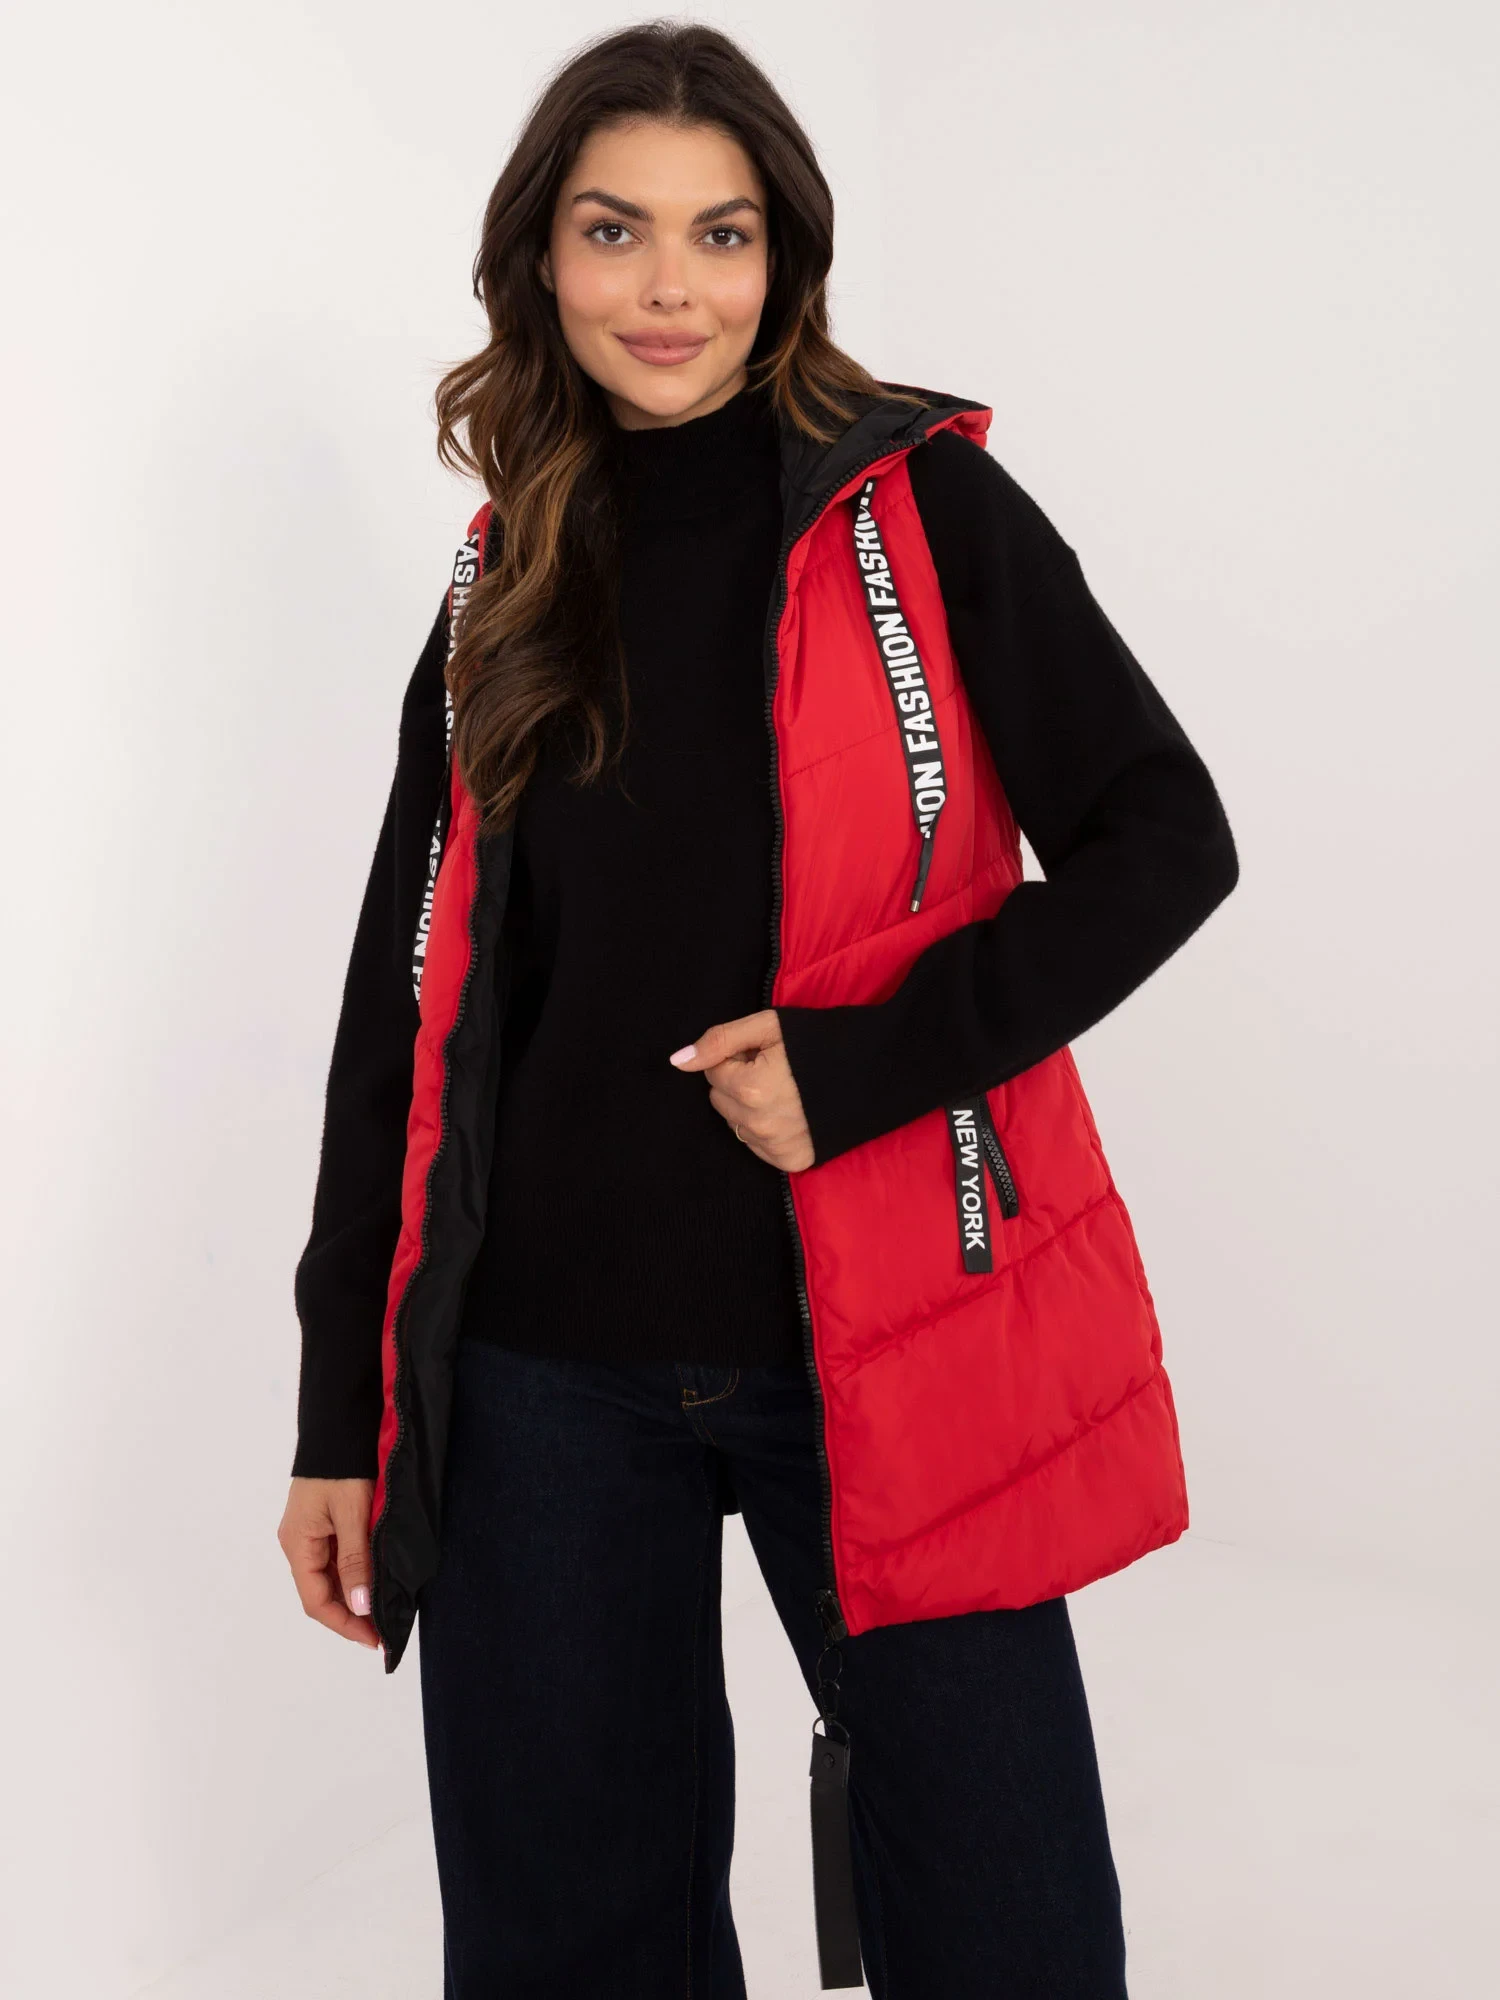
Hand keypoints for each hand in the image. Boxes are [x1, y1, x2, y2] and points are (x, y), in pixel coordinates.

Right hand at [277, 1477, 380, 1650]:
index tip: (375, 1639)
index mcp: (298, 1543)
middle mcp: (299, 1541)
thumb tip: (358, 1607)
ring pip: (332, 1575)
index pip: (315, 1601)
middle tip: (385, 1629)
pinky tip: (376, 1578)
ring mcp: (311, 1531)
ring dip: (355, 1594)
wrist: (340, 1423)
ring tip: (384, 1609)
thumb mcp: (352, 1514)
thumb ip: (355, 1560)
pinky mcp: (325, 1520)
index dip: (344, 1624)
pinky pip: (339, 1556)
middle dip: (352, 1613)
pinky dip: (357, 1572)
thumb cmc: (343, 1466)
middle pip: (322, 1591)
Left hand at [668, 1008, 814, 1171]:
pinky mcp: (794, 1162)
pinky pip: (758, 1146)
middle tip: (776, 1070)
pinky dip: (767, 1130)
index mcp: (750, 1089)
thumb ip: (719, 1041)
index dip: (737, 1056)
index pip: (713, 1071)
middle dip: (739, 1082)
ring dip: (751, 1107)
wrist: (880, 1068)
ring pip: (737, 1124)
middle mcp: (760, 1125)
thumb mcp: (770, 1026)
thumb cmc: (822, 1040)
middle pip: (721, 1100)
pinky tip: (793, 1112)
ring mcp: (777, 1148)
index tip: (765, 1052)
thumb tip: (676, 1062)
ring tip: (788, 1090)